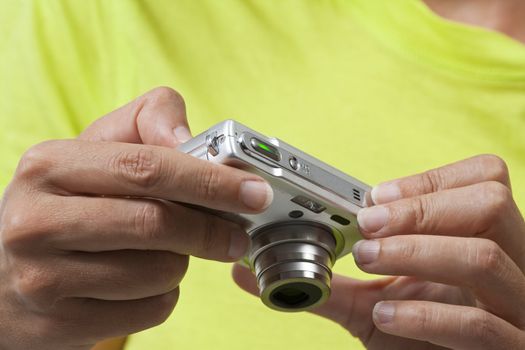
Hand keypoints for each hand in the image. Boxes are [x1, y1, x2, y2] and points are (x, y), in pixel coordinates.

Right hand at [0, 87, 272, 349]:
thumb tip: (190, 139)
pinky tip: (145, 281)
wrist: (4, 272)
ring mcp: (43, 278)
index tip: (254, 191)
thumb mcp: (96, 149)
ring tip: (166, 251)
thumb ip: (146, 122)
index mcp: (50, 166)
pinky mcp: (58, 323)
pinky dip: (164, 294)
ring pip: (159, 272)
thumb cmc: (67, 202)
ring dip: (182, 262)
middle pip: (157, 224)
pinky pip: (149, 310)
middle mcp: (37, 221)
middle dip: (212, 230)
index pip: (147, 168)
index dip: (210, 180)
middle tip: (237, 233)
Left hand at [233, 155, 524, 348]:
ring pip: (485, 258)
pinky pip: (480, 325)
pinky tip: (386, 312)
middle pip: (490, 205)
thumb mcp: (370, 303)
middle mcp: (509, 266)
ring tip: (368, 260)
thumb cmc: (415, 338)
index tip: (372, 197)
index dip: (426, 181)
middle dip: (418, 209)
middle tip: (367, 225)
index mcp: (482, 239)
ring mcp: (514, 310)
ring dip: (414, 252)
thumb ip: (320, 282)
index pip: (482, 180)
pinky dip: (424, 313)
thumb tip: (245, 268)